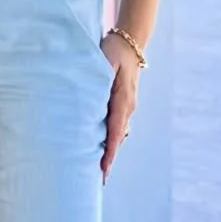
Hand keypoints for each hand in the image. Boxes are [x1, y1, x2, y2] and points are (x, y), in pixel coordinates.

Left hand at [99, 35, 140, 180]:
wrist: (129, 42)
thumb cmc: (113, 50)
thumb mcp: (106, 63)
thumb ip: (99, 81)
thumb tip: (92, 101)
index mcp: (122, 100)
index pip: (115, 132)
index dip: (109, 153)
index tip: (104, 169)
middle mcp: (127, 107)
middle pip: (117, 138)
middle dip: (108, 158)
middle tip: (97, 179)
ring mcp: (126, 106)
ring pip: (116, 133)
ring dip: (108, 149)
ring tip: (96, 169)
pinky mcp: (122, 103)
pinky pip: (115, 125)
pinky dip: (108, 138)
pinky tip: (99, 146)